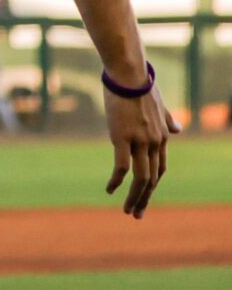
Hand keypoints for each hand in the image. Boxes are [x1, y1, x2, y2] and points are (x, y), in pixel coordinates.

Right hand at [102, 69, 173, 218]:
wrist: (128, 74)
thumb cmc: (140, 86)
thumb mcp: (158, 106)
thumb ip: (169, 120)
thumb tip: (179, 128)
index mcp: (162, 136)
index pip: (159, 168)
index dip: (152, 185)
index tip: (143, 197)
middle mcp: (155, 142)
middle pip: (153, 178)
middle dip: (145, 199)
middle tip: (137, 215)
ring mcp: (140, 140)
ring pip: (142, 178)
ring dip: (135, 197)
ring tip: (128, 211)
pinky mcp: (122, 137)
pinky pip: (122, 167)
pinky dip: (117, 182)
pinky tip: (110, 190)